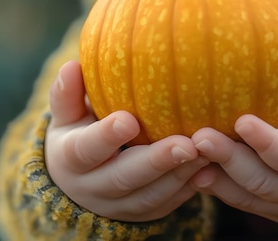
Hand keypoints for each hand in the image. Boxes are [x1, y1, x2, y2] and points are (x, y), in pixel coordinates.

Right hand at [44, 60, 209, 221]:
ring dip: (179, 175)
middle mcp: (93, 187)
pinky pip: (169, 203)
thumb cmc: (77, 133)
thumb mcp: (66, 115)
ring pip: (151, 195)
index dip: (105, 137)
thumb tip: (71, 66)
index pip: (85, 150)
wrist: (80, 181)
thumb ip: (67, 93)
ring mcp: (120, 205)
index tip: (128, 120)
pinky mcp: (145, 211)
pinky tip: (211, 167)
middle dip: (156, 162)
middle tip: (185, 145)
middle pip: (124, 177)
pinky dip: (190, 187)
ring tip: (206, 152)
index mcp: (71, 160)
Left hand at [190, 63, 277, 224]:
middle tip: (199, 136)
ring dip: (215, 176)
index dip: (269, 144)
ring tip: (185, 152)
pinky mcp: (270, 210)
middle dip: (230, 160)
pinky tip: (188, 167)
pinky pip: (238, 201)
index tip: (242, 121)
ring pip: (245, 197)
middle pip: (264, 182)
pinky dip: (213, 186)